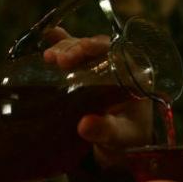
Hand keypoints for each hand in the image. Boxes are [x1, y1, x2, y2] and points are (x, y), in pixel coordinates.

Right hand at [43, 27, 152, 166]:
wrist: (122, 145)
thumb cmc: (128, 139)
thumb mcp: (119, 137)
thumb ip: (105, 130)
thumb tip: (84, 125)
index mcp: (134, 77)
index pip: (118, 53)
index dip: (98, 47)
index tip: (81, 48)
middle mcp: (118, 67)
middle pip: (97, 48)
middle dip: (76, 48)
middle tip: (59, 59)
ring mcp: (100, 68)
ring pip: (82, 50)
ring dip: (65, 49)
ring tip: (48, 57)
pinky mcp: (85, 73)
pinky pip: (74, 55)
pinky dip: (61, 45)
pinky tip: (48, 35)